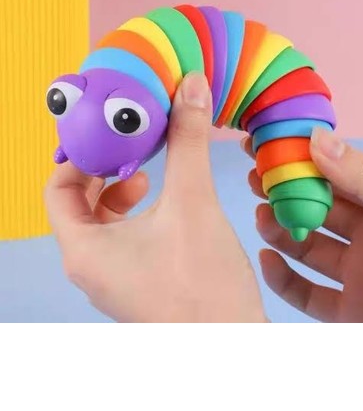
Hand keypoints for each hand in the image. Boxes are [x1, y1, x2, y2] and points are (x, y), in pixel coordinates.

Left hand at [44, 73, 265, 322]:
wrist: (233, 346)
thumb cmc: (203, 284)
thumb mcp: (192, 202)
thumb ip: (188, 142)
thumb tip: (191, 87)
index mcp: (83, 249)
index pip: (58, 190)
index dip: (80, 155)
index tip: (110, 135)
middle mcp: (90, 267)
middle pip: (78, 205)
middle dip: (104, 171)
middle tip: (131, 150)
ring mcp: (112, 280)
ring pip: (101, 223)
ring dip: (121, 193)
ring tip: (150, 176)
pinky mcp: (137, 285)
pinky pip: (121, 240)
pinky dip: (136, 216)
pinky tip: (168, 206)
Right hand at [243, 127, 362, 321]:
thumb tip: (316, 138)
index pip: (339, 173)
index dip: (304, 159)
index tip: (269, 145)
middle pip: (320, 210)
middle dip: (287, 194)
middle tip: (254, 179)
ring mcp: (362, 274)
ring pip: (310, 249)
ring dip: (282, 232)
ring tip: (261, 218)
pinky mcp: (353, 312)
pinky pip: (309, 295)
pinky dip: (284, 280)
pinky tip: (268, 261)